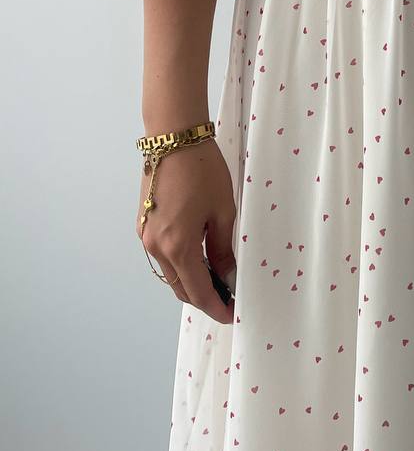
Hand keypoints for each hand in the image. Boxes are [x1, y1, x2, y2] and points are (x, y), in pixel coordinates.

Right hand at [136, 140, 236, 324]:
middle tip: (229, 297)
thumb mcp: (222, 211)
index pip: (198, 291)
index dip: (216, 306)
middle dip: (204, 297)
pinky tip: (201, 255)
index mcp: (177, 246)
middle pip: (180, 287)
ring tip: (219, 276)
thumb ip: (223, 249)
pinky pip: (163, 255)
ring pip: (170, 272)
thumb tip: (228, 276)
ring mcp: (145, 236)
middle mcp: (155, 247)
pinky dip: (181, 262)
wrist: (173, 136)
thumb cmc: (202, 169)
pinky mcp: (143, 223)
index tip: (232, 314)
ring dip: (192, 279)